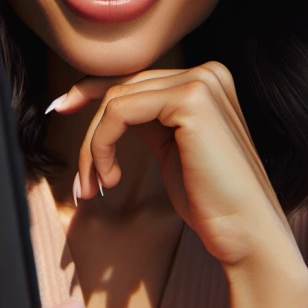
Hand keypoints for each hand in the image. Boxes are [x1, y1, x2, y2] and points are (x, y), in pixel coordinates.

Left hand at [50, 61, 305, 272]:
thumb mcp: (172, 148)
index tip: (61, 106)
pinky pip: (120, 112)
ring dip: (92, 146)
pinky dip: (102, 145)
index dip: (91, 89)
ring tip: (94, 185)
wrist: (247, 235)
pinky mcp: (190, 100)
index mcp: (206, 81)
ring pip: (116, 101)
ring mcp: (201, 82)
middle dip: (91, 134)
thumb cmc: (210, 200)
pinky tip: (111, 179)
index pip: (135, 79)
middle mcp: (207, 72)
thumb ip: (148, 120)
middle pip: (123, 90)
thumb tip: (104, 106)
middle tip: (82, 179)